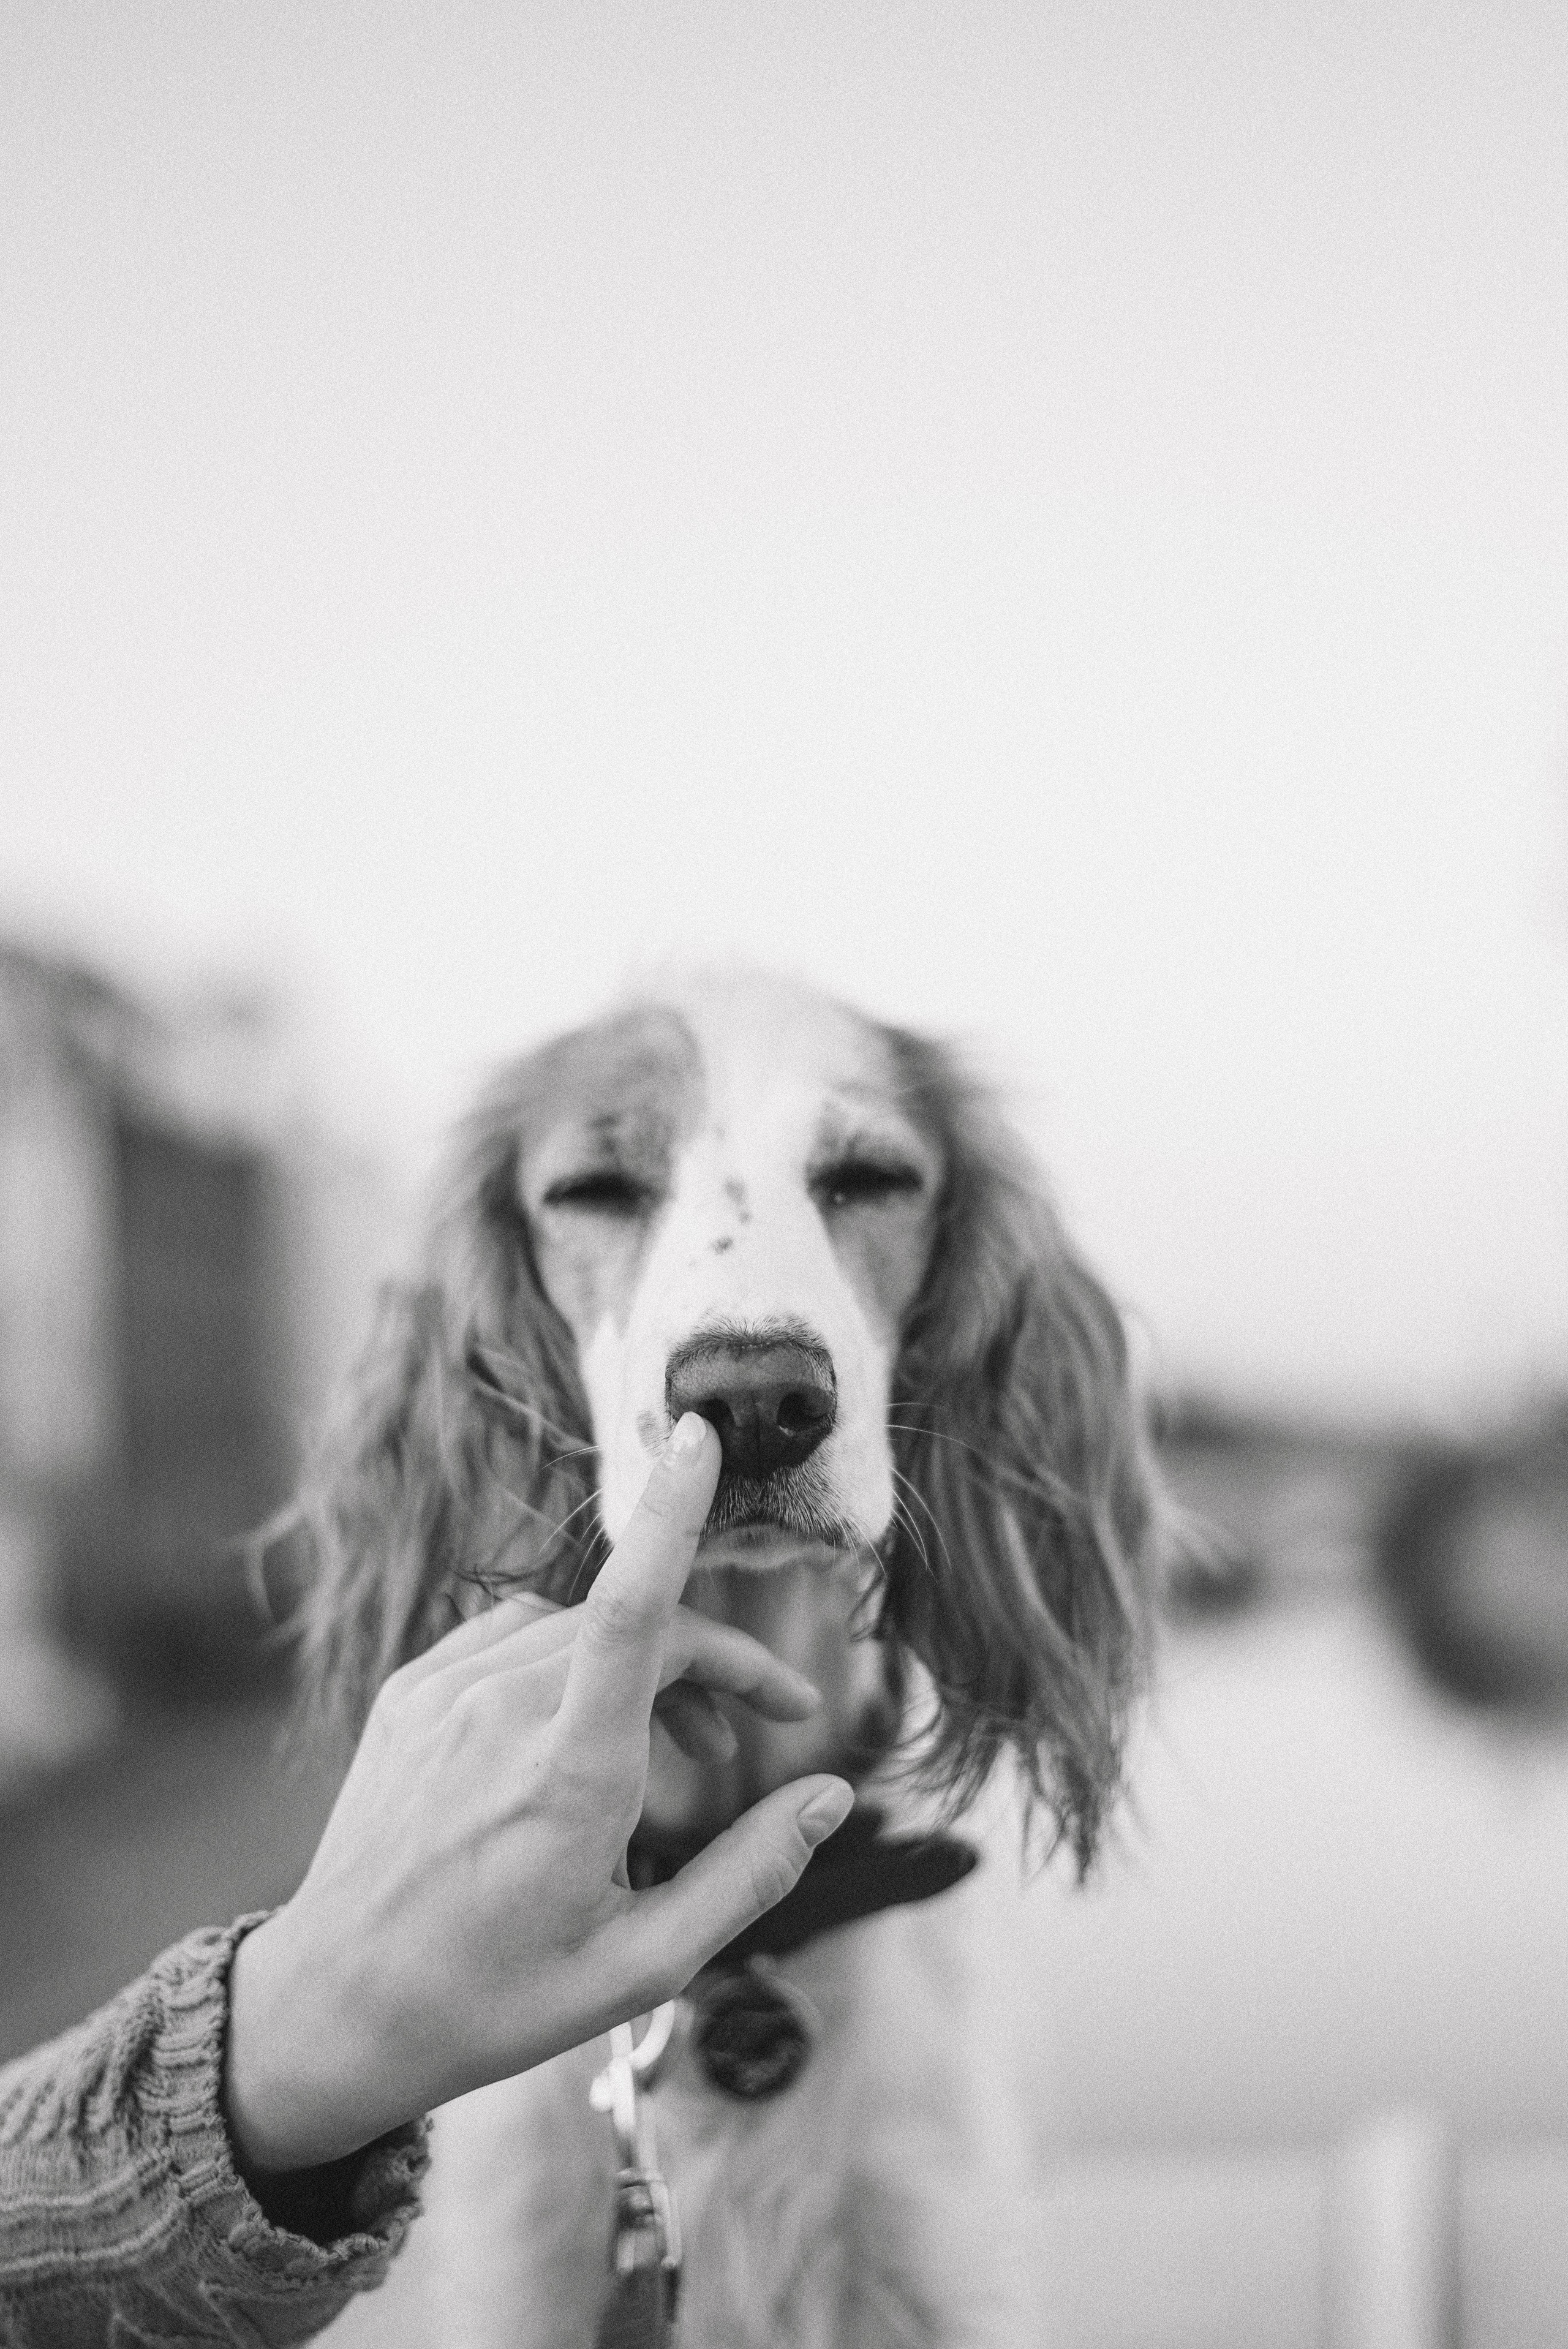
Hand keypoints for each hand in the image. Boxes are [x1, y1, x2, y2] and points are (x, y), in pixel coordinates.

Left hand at [224, 1414, 852, 2172]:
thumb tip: (830, 1793)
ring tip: (677, 1756)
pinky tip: (583, 1731)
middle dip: (715, 1663)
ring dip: (647, 1670)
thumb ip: (750, 1873)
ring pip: (579, 1630)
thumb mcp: (644, 1965)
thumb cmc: (496, 1999)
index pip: (631, 1610)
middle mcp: (500, 1714)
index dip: (673, 1515)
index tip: (704, 1438)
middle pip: (638, 1628)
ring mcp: (444, 1696)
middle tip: (760, 1734)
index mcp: (567, 1778)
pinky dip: (570, 1662)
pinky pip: (514, 1638)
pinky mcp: (409, 1694)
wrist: (333, 2009)